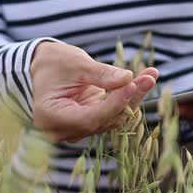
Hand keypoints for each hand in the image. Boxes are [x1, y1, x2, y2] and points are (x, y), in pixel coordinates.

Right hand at [30, 41, 158, 142]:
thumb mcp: (76, 64)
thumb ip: (101, 74)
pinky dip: (126, 99)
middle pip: (103, 120)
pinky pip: (111, 115)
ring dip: (132, 98)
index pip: (89, 118)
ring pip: (111, 118)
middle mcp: (62, 130)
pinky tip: (142, 82)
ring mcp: (75, 130)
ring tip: (149, 76)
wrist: (43, 67)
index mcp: (50, 116)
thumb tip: (128, 79)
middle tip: (150, 76)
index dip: (114, 103)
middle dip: (129, 98)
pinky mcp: (88, 124)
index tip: (134, 85)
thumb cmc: (54, 62)